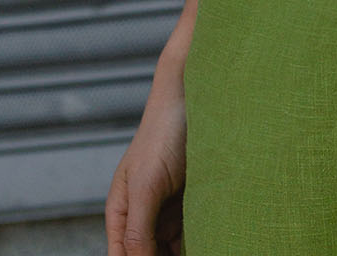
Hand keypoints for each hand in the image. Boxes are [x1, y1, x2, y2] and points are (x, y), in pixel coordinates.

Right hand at [105, 54, 187, 255]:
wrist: (196, 96)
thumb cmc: (163, 135)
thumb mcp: (147, 185)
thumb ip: (138, 228)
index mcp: (122, 212)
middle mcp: (143, 214)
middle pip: (148, 254)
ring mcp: (168, 208)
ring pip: (171, 248)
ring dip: (187, 251)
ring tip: (207, 250)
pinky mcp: (193, 200)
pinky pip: (193, 232)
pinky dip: (201, 241)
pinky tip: (214, 244)